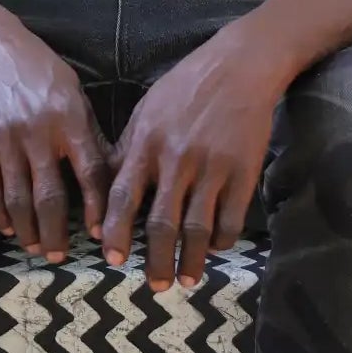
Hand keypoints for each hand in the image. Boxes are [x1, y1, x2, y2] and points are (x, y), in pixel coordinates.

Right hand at [0, 16, 110, 261]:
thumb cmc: (39, 69)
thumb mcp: (74, 94)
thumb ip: (88, 135)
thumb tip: (107, 181)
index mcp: (69, 118)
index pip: (90, 173)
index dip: (97, 209)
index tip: (101, 235)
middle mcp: (37, 132)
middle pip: (50, 197)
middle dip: (56, 234)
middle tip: (60, 256)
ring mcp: (3, 140)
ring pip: (17, 201)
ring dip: (27, 231)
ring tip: (35, 247)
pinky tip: (6, 227)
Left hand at [101, 24, 283, 290]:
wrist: (239, 66)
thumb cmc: (186, 86)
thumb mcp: (147, 110)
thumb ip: (127, 149)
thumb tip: (108, 188)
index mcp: (147, 143)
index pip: (124, 196)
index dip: (116, 231)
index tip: (111, 258)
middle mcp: (177, 160)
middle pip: (161, 223)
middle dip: (155, 260)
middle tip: (153, 286)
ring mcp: (212, 168)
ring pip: (197, 228)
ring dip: (190, 260)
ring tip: (185, 280)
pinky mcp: (243, 173)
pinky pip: (231, 218)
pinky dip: (222, 240)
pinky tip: (215, 248)